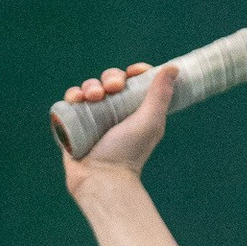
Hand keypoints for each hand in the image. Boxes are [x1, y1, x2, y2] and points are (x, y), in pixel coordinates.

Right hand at [56, 60, 176, 189]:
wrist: (101, 177)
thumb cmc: (129, 152)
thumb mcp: (150, 121)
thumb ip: (161, 95)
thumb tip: (173, 68)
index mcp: (137, 110)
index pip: (135, 82)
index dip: (135, 72)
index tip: (134, 72)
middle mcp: (116, 112)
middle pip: (111, 81)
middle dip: (111, 78)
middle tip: (112, 88)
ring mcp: (95, 117)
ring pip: (91, 88)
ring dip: (91, 85)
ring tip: (93, 97)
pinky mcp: (75, 123)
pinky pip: (72, 101)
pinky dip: (73, 95)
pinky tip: (77, 99)